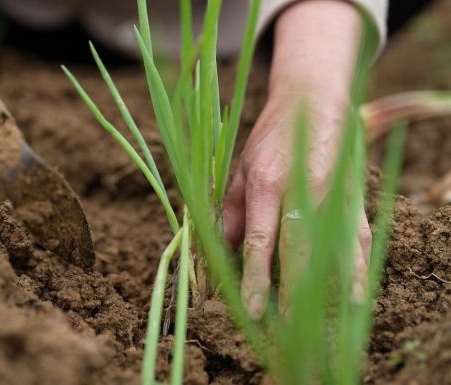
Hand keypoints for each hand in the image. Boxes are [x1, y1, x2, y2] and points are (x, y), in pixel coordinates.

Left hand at [222, 0, 368, 319]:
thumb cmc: (270, 138)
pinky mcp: (354, 197)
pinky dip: (356, 270)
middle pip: (299, 253)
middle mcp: (303, 190)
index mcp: (268, 183)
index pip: (260, 242)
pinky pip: (358, 241)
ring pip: (333, 252)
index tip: (252, 309)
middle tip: (284, 327)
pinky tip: (354, 297)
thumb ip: (231, 213)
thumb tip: (224, 255)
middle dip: (292, 294)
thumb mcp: (241, 169)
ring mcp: (334, 193)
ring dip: (327, 290)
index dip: (254, 278)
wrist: (314, 102)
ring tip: (321, 323)